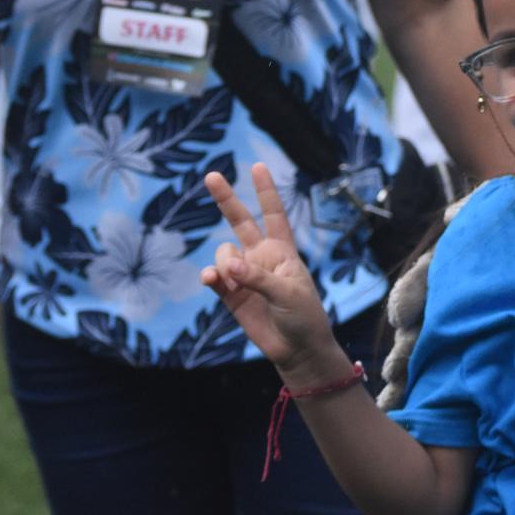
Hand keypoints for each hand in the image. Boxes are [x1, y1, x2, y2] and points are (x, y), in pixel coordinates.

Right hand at [201, 163, 338, 377]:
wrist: (296, 349)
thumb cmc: (303, 316)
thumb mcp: (288, 293)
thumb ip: (257, 278)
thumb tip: (227, 266)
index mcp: (283, 250)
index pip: (273, 214)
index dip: (265, 191)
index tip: (258, 166)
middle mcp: (261, 257)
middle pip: (240, 222)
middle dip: (225, 199)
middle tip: (211, 175)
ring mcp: (244, 275)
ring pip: (223, 253)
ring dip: (223, 261)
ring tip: (230, 278)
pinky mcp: (231, 295)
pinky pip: (214, 277)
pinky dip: (211, 275)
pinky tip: (212, 279)